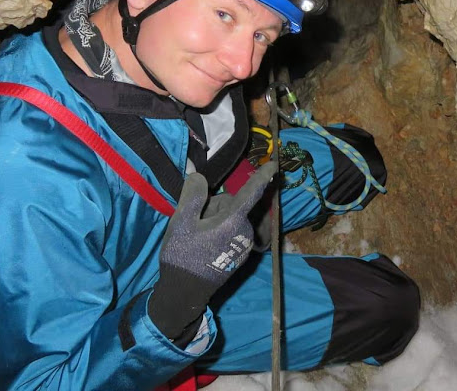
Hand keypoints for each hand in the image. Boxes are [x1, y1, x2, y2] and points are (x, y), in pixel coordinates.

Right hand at [149, 161, 275, 339]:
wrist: (185, 292)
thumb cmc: (183, 256)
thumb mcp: (181, 222)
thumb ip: (193, 196)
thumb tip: (199, 176)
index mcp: (233, 221)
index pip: (251, 192)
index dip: (263, 176)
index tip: (275, 164)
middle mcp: (244, 231)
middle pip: (230, 204)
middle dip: (214, 207)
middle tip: (195, 224)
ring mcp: (244, 244)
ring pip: (230, 217)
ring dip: (215, 219)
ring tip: (198, 237)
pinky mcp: (241, 253)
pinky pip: (231, 230)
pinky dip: (219, 231)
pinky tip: (204, 245)